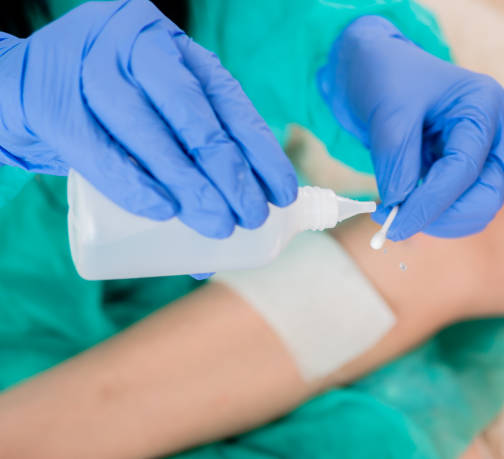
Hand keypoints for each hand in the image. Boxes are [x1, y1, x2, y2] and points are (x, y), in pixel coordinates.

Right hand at [0, 0, 296, 239]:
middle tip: (250, 217)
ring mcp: (93, 71)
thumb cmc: (114, 108)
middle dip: (230, 174)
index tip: (281, 194)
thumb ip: (192, 149)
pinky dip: (134, 186)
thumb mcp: (159, 106)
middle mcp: (139, 49)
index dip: (261, 151)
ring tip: (217, 226)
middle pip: (196, 117)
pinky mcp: (55, 106)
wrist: (31, 84)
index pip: (230, 103)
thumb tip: (231, 221)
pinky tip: (164, 212)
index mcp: (176, 49)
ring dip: (189, 186)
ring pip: (152, 134)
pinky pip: (100, 152)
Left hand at [317, 16, 503, 238]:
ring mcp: (477, 152)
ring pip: (476, 207)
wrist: (369, 67)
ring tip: (393, 214)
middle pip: (488, 196)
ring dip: (438, 221)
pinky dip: (431, 215)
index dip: (431, 204)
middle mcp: (489, 131)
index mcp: (482, 105)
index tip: (394, 225)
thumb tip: (400, 206)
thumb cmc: (381, 75)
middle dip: (445, 217)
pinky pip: (455, 204)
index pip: (466, 168)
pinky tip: (401, 208)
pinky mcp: (458, 168)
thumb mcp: (386, 113)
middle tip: (398, 223)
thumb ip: (397, 162)